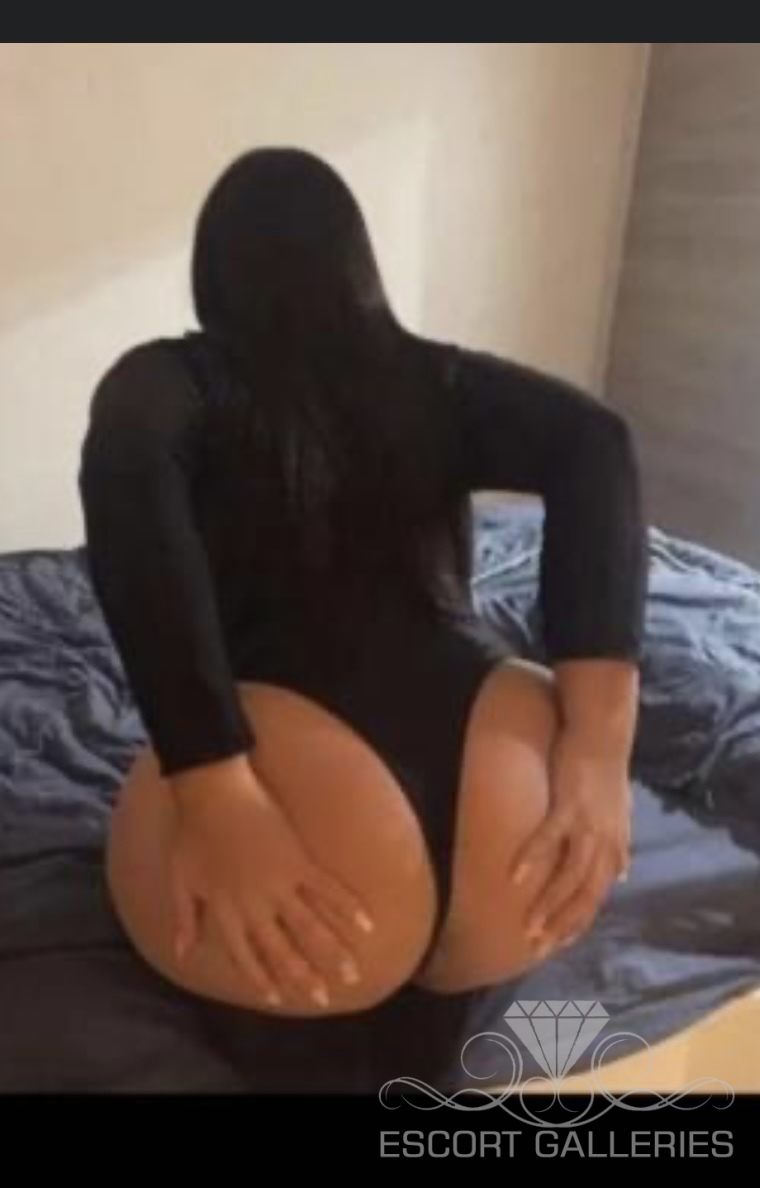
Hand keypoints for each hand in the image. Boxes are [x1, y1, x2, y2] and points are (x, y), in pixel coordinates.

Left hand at [168, 756, 374, 1007]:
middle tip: (325, 999)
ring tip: (352, 973)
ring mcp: (280, 884)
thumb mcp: (180, 881)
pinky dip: (347, 906)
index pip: (247, 956)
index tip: (281, 997)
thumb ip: (185, 919)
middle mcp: (256, 906)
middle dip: (306, 977)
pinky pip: (328, 889)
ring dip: (333, 952)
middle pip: (284, 950)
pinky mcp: (298, 860)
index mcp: (226, 913)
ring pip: (311, 926)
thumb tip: (183, 952)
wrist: (212, 792)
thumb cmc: (192, 833)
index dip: (264, 977)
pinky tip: (366, 922)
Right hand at [510, 729, 631, 955]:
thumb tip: (623, 874)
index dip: (578, 922)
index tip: (557, 943)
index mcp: (614, 849)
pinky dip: (532, 860)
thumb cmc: (606, 773)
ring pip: (568, 877)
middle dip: (561, 925)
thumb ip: (619, 848)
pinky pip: (548, 840)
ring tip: (527, 926)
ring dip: (547, 905)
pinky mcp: (568, 806)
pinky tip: (514, 877)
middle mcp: (604, 844)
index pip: (597, 897)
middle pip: (585, 897)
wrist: (604, 736)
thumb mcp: (621, 816)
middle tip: (537, 947)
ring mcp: (587, 827)